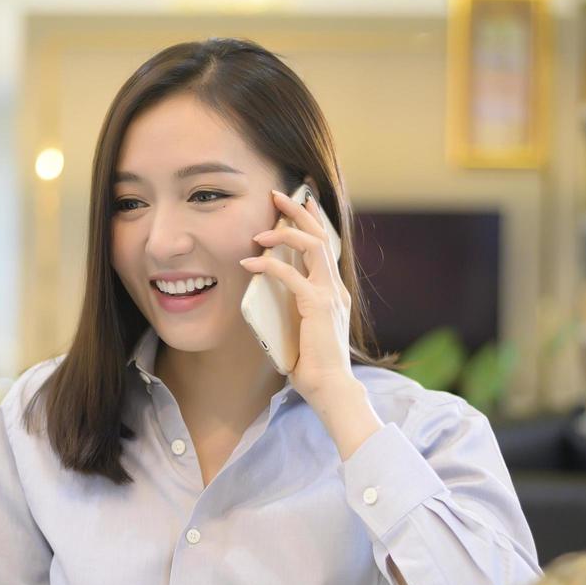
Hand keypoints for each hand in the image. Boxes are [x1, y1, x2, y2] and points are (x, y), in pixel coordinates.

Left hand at [240, 188, 354, 403]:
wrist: (331, 389)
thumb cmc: (313, 366)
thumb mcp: (300, 330)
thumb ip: (291, 310)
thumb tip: (264, 299)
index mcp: (333, 291)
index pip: (325, 246)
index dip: (313, 220)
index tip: (302, 200)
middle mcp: (335, 288)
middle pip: (320, 237)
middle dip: (299, 213)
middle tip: (278, 195)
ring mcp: (329, 295)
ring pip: (312, 247)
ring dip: (285, 232)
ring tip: (260, 229)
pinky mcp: (318, 306)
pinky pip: (291, 275)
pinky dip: (269, 265)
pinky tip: (249, 263)